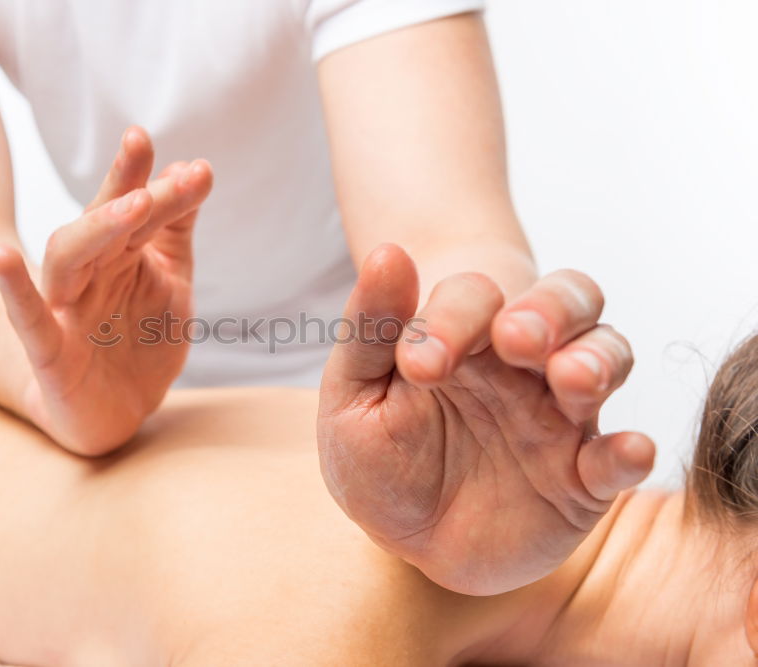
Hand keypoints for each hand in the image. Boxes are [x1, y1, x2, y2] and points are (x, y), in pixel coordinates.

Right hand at [0, 126, 212, 455]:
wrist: (119, 413)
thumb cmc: (139, 339)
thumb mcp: (170, 281)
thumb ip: (175, 228)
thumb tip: (191, 166)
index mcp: (119, 255)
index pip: (134, 208)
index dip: (153, 178)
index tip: (196, 163)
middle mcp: (89, 274)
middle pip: (101, 223)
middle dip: (125, 187)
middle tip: (146, 151)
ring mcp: (66, 310)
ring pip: (68, 257)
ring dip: (97, 227)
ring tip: (132, 202)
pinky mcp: (49, 352)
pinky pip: (27, 318)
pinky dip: (14, 289)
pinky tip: (1, 256)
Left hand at [317, 244, 654, 594]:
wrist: (402, 532)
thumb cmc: (376, 452)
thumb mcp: (354, 395)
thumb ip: (370, 329)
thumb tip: (386, 253)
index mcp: (465, 335)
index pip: (476, 297)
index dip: (452, 318)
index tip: (418, 366)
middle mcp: (522, 364)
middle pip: (566, 301)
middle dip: (549, 310)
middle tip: (515, 336)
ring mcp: (559, 416)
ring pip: (606, 357)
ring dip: (596, 360)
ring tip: (572, 377)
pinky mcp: (584, 478)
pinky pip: (619, 458)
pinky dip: (630, 453)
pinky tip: (627, 451)